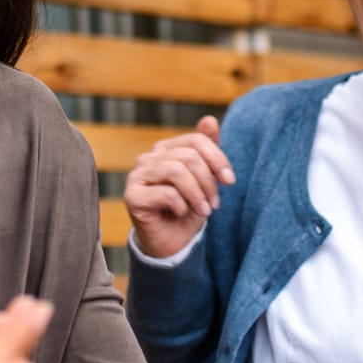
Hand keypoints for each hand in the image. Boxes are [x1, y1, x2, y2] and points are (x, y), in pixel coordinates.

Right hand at [125, 116, 235, 259]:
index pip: (195, 140)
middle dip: (208, 181)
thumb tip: (209, 119)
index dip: (217, 158)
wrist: (171, 243)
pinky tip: (180, 213)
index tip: (230, 181)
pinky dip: (181, 205)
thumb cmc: (188, 209)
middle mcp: (148, 158)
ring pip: (176, 170)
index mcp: (165, 150)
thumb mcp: (205, 179)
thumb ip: (207, 149)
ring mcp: (137, 176)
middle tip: (214, 204)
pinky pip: (166, 192)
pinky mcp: (132, 196)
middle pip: (188, 156)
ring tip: (204, 210)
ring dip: (197, 194)